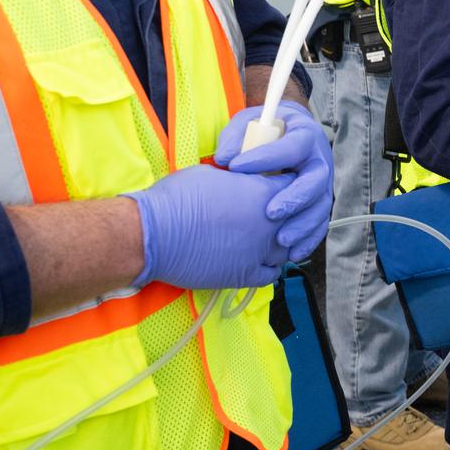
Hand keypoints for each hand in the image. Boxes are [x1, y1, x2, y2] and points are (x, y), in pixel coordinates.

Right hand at [123, 165, 294, 289]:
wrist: (152, 234)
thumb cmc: (177, 198)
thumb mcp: (213, 174)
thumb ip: (239, 180)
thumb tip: (242, 181)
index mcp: (263, 192)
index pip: (294, 183)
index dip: (287, 183)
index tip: (278, 184)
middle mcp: (269, 223)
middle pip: (297, 219)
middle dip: (289, 214)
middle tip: (275, 212)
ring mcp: (259, 252)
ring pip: (287, 248)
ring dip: (280, 242)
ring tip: (267, 238)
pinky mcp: (244, 275)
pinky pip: (271, 274)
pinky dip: (269, 267)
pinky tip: (259, 260)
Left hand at [214, 100, 332, 258]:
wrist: (286, 136)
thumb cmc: (264, 131)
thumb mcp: (249, 124)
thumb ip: (236, 136)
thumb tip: (225, 157)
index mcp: (304, 135)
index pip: (292, 146)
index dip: (266, 157)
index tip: (235, 166)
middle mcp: (319, 160)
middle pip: (315, 180)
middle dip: (295, 198)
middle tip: (271, 213)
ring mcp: (322, 184)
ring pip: (321, 207)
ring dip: (303, 225)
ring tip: (281, 240)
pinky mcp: (319, 203)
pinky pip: (320, 224)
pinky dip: (308, 241)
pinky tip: (292, 254)